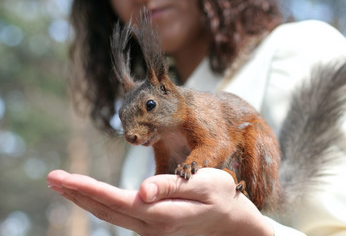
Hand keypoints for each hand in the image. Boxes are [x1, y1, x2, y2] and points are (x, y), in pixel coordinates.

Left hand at [47, 168, 272, 235]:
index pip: (116, 200)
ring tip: (64, 184)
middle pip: (106, 210)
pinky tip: (91, 196)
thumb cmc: (220, 196)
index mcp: (161, 214)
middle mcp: (151, 226)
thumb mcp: (203, 184)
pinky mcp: (152, 228)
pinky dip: (101, 204)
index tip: (63, 178)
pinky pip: (120, 216)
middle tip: (52, 178)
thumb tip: (142, 190)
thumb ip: (172, 187)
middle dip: (77, 193)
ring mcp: (151, 230)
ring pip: (110, 215)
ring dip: (85, 199)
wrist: (232, 222)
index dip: (88, 189)